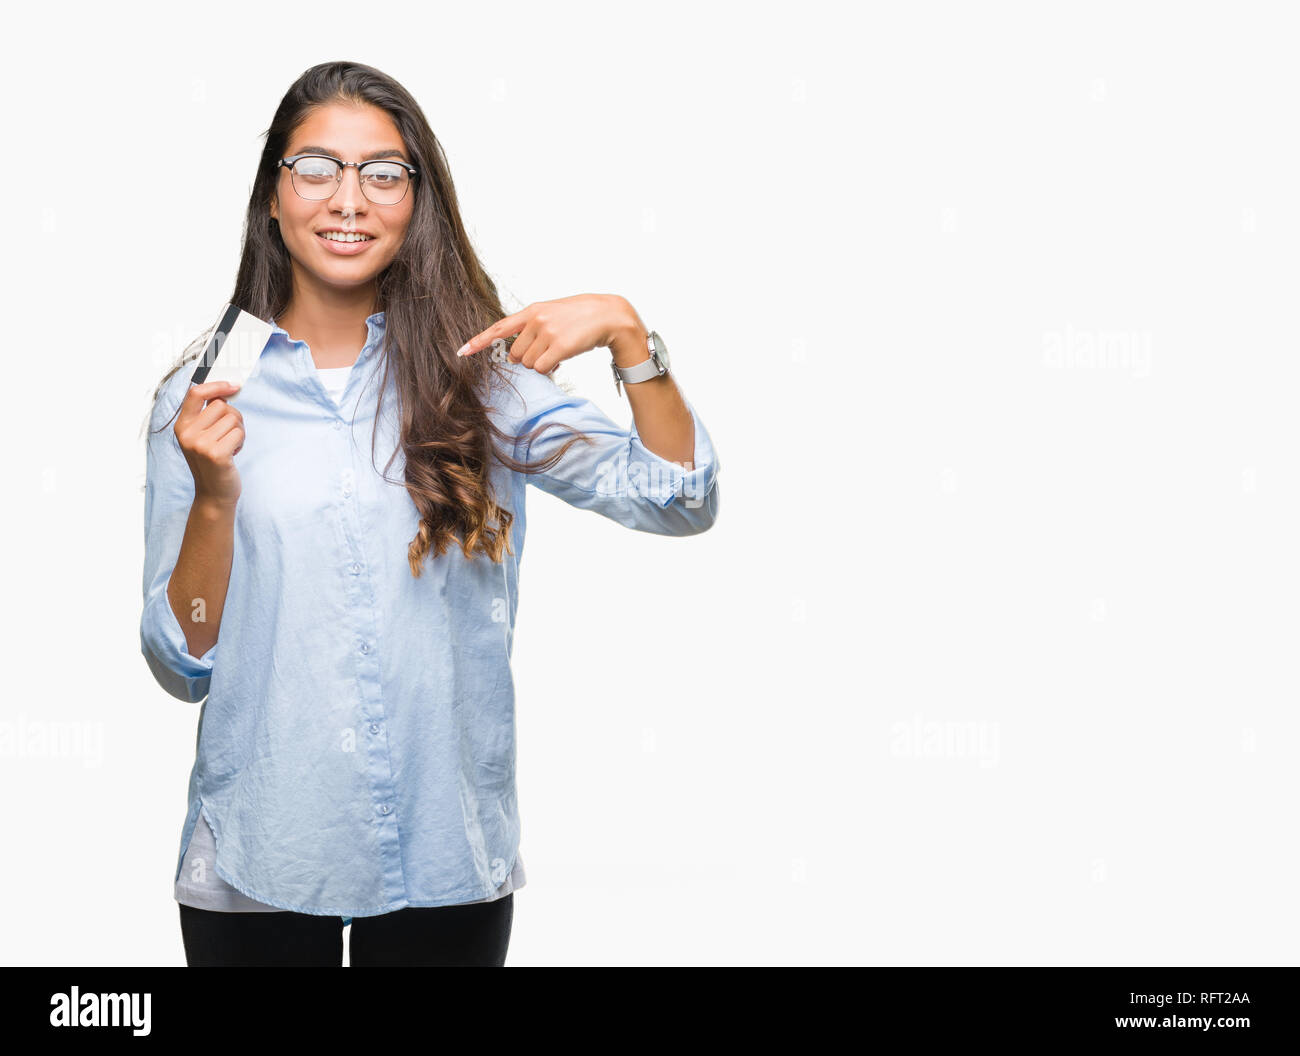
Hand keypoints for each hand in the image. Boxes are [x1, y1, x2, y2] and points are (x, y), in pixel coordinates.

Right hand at [176, 380, 245, 507]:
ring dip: (238, 431)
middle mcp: (187, 434)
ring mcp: (200, 444)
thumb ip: (209, 414)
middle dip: (234, 416)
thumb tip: (228, 388)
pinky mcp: (215, 454)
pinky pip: (239, 433)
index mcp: (182, 426)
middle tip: (231, 433)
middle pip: (221, 405)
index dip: (216, 385)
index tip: (233, 385)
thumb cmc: (213, 461)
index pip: (196, 393)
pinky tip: (233, 454)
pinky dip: (241, 441)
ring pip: (233, 419)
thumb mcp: (203, 435)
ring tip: (230, 445)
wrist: (214, 493)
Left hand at [455, 294, 642, 372]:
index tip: (461, 352)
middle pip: (516, 354)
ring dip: (542, 363)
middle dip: (529, 358)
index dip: (478, 341)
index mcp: (531, 311)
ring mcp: (547, 332)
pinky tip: (563, 357)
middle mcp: (536, 320)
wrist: (608, 315)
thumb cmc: (580, 317)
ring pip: (529, 363)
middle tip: (547, 349)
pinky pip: (543, 368)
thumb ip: (531, 330)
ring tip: (559, 349)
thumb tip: (517, 357)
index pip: (498, 328)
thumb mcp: (552, 315)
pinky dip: (551, 368)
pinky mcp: (560, 346)